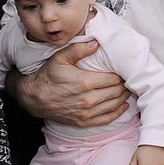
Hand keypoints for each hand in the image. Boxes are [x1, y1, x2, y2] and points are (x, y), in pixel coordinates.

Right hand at [10, 41, 128, 128]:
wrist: (34, 98)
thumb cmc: (47, 77)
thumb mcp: (60, 58)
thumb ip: (79, 49)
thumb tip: (96, 43)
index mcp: (85, 82)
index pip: (113, 79)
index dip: (122, 74)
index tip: (124, 71)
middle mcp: (88, 99)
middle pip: (116, 92)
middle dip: (125, 85)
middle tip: (128, 79)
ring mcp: (86, 112)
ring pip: (114, 105)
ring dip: (124, 97)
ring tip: (127, 90)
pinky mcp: (83, 121)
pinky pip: (107, 119)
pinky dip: (117, 112)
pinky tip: (122, 106)